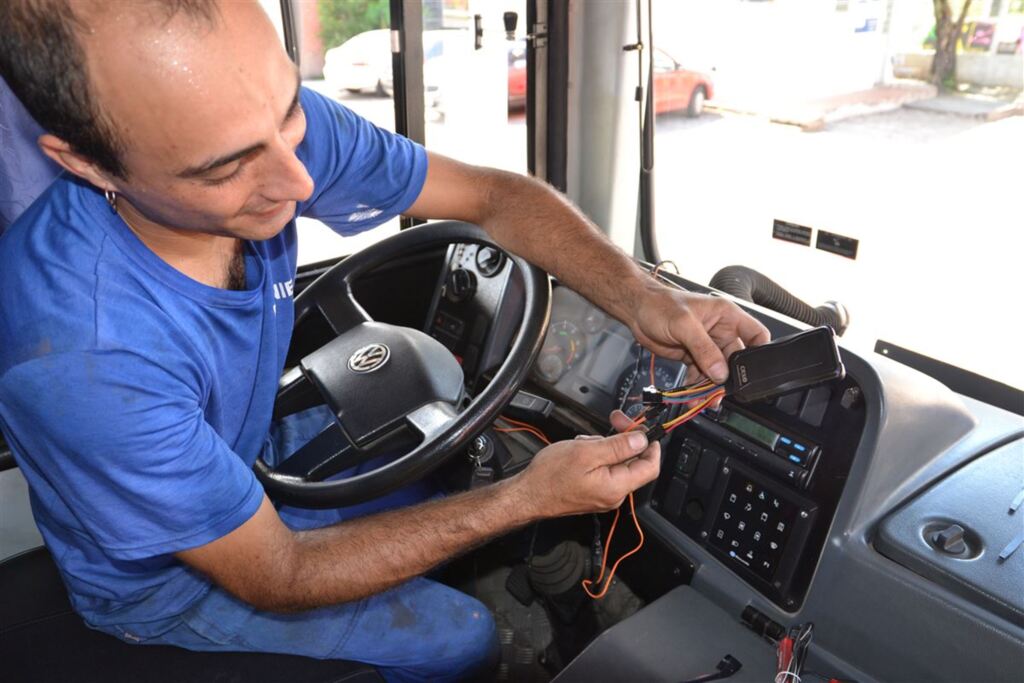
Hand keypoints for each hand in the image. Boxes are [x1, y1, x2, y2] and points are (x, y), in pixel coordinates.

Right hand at [513, 412, 660, 518]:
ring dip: (605, 446)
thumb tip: (641, 440)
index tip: (643, 428)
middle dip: (623, 439)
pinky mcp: (593, 491)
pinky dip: (596, 455)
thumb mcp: (586, 453)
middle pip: (633, 462)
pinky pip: (603, 469)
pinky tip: (580, 450)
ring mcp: (603, 494)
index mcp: (617, 487)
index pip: (650, 467)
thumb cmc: (550, 476)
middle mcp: (614, 494)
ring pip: (616, 462)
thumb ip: (618, 447)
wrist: (527, 495)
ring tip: (584, 441)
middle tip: (615, 420)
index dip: (651, 445)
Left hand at [630, 283, 769, 384]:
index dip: (759, 353)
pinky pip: (702, 376)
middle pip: (735, 360)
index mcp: (727, 316)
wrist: (637, 311)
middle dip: (730, 379)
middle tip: (722, 393)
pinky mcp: (693, 356)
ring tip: (705, 400)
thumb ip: (703, 349)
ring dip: (712, 387)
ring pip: (718, 372)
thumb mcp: (684, 325)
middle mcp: (721, 331)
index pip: (756, 334)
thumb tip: (720, 372)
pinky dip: (698, 388)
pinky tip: (693, 397)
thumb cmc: (659, 305)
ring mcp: (707, 345)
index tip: (755, 372)